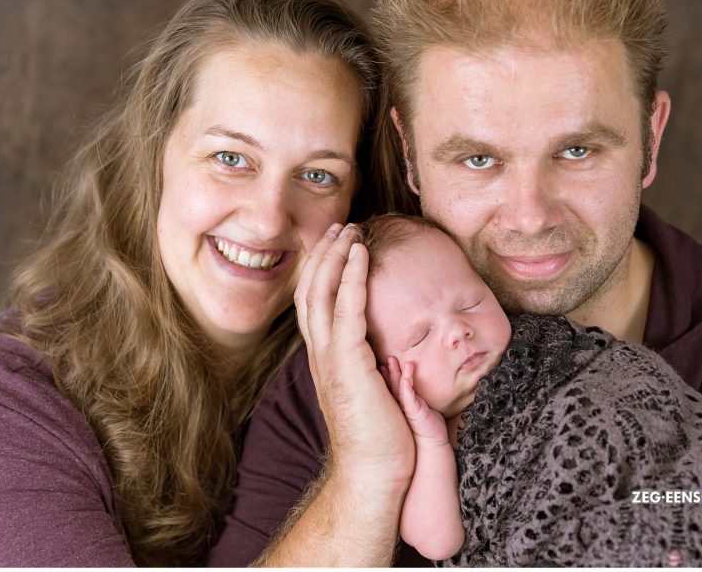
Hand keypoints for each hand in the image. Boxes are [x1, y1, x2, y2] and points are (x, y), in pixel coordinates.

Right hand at [294, 224, 414, 489]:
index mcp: (326, 360)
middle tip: (339, 226)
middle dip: (324, 255)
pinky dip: (351, 276)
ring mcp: (331, 358)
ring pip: (323, 292)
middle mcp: (321, 355)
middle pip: (311, 291)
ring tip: (348, 230)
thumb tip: (390, 352)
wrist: (373, 474)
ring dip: (336, 256)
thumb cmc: (380, 439)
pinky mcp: (349, 363)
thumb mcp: (375, 392)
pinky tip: (361, 254)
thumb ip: (375, 367)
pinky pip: (347, 309)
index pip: (315, 304)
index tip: (336, 245)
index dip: (322, 271)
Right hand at [381, 358, 447, 443]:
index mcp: (404, 402)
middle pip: (394, 384)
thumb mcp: (424, 406)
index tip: (383, 364)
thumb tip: (419, 385)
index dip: (389, 375)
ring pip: (399, 387)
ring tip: (393, 360)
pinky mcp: (414, 411)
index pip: (395, 386)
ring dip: (396, 373)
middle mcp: (402, 404)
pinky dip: (406, 386)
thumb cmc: (429, 424)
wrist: (433, 441)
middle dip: (390, 370)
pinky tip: (404, 378)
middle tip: (387, 357)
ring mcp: (406, 407)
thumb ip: (419, 396)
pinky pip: (408, 396)